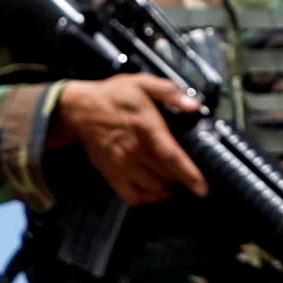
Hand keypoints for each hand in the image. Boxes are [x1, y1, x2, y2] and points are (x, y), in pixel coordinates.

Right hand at [48, 72, 207, 206]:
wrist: (79, 111)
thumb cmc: (112, 97)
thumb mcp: (142, 83)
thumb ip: (170, 92)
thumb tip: (193, 106)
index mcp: (146, 127)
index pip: (171, 156)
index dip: (190, 175)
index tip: (203, 188)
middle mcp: (134, 150)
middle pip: (167, 175)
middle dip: (182, 176)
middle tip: (186, 169)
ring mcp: (122, 165)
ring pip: (153, 188)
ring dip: (167, 186)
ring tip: (172, 177)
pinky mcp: (112, 175)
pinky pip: (133, 197)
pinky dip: (148, 199)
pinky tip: (156, 191)